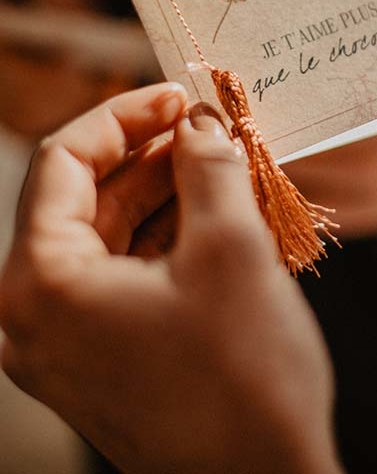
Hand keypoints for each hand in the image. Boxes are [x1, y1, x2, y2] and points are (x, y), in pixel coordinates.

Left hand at [0, 83, 341, 473]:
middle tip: (206, 126)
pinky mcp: (101, 360)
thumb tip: (198, 121)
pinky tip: (211, 211)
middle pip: (82, 198)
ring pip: (105, 235)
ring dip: (161, 192)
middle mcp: (35, 316)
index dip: (124, 115)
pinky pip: (120, 275)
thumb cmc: (244, 377)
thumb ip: (207, 164)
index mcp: (41, 283)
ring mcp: (65, 344)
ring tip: (218, 162)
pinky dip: (163, 236)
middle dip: (148, 154)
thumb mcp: (231, 246)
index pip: (63, 160)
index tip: (179, 96)